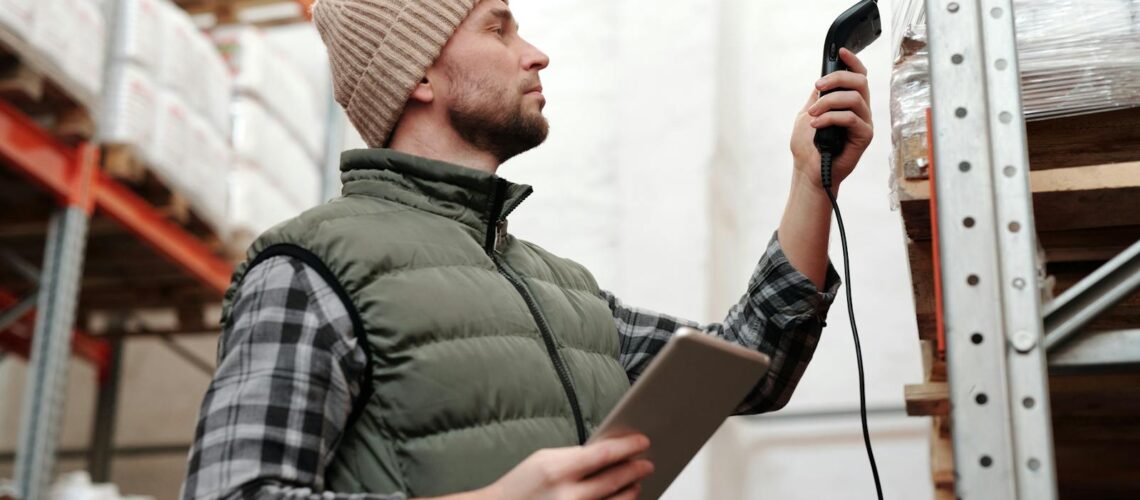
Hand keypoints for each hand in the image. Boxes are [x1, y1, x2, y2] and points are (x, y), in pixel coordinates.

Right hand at [473, 434, 653, 499]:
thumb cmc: (521, 486)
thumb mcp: (544, 460)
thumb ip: (576, 457)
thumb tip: (609, 453)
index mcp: (559, 470)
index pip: (605, 454)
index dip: (629, 446)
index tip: (643, 442)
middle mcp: (569, 496)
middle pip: (616, 480)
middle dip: (636, 470)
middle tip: (647, 463)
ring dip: (631, 490)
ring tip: (635, 482)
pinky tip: (622, 498)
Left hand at [789, 47, 873, 191]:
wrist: (808, 171)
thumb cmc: (808, 146)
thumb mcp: (809, 113)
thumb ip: (819, 97)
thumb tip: (824, 78)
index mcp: (848, 102)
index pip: (859, 76)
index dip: (853, 62)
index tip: (841, 51)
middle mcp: (860, 110)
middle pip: (860, 81)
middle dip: (837, 78)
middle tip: (818, 87)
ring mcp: (863, 122)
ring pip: (854, 98)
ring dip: (828, 102)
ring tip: (812, 114)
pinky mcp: (864, 136)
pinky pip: (851, 118)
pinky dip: (830, 118)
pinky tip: (817, 124)